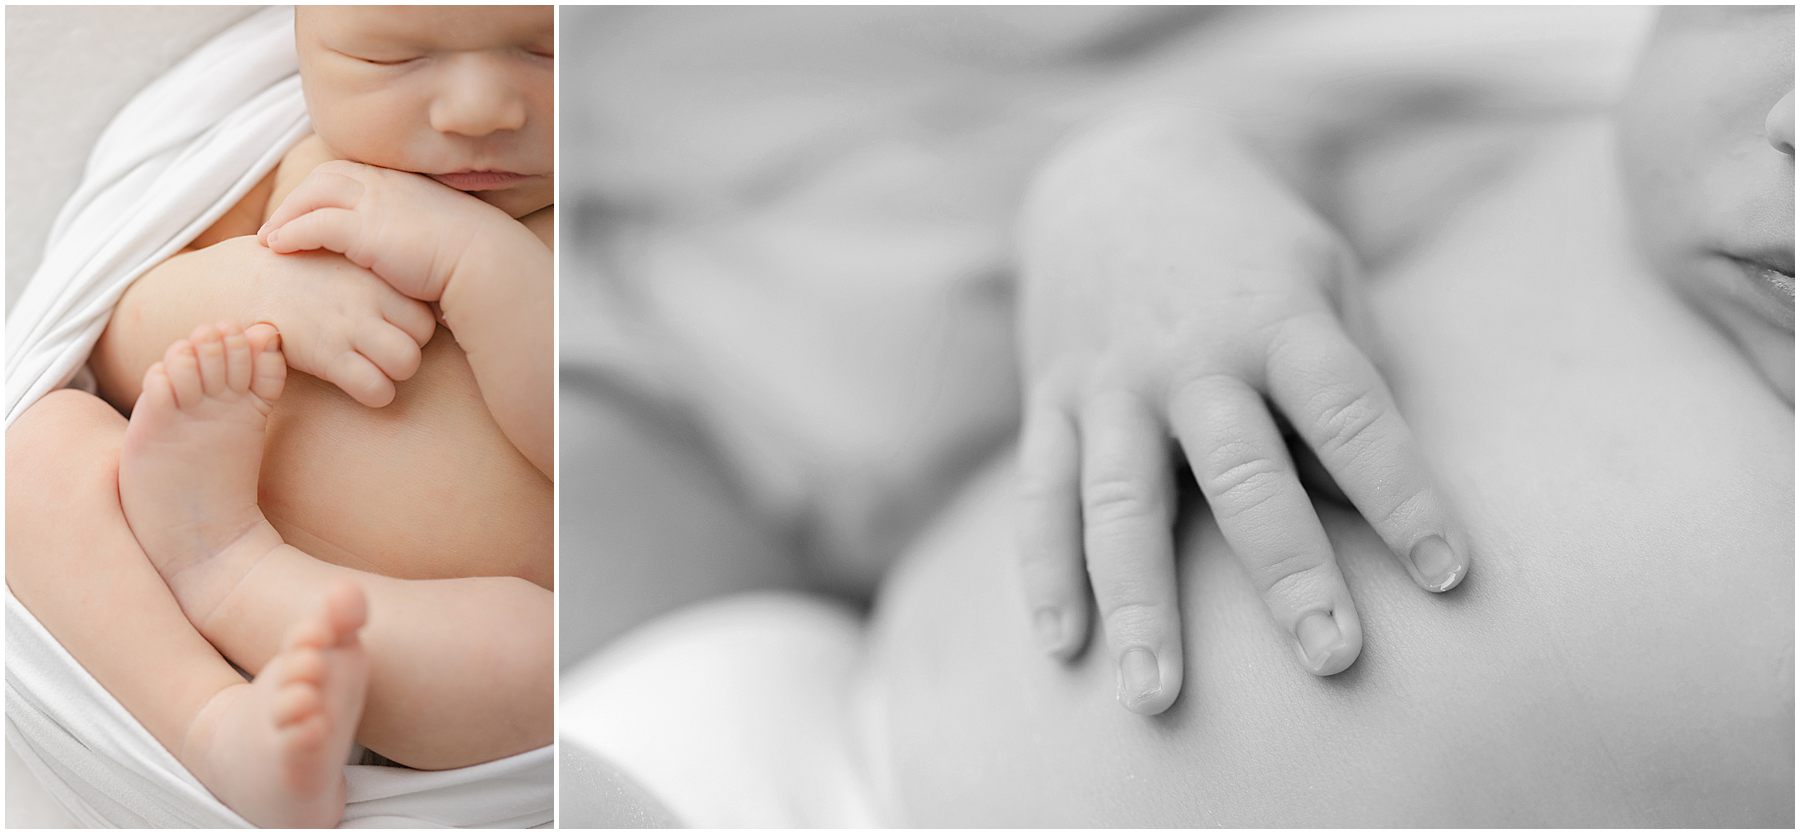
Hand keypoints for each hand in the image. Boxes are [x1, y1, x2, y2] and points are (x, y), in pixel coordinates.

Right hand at [233, 237, 436, 406]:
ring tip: (373, 368)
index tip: (394, 330)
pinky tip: (356, 383)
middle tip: (384, 351)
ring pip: (407, 363)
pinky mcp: (327, 355)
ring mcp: (348, 327)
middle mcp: (368, 299)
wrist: (243, 281)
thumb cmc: (300, 275)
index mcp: (375, 275)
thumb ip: (378, 276)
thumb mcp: (343, 260)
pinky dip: (375, 393)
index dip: (414, 327)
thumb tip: (412, 287)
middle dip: (409, 349)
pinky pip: (377, 388)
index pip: (426, 310)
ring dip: (395, 374)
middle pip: (424, 336)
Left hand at [257, 161, 521, 301]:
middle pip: (326, 177)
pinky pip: (312, 224)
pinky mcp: (362, 230)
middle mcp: (385, 186)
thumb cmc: (470, 259)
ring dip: (286, 215)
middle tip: (278, 224)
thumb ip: (416, 229)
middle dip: (297, 198)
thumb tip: (409, 245)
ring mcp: (373, 204)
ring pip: (312, 195)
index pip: (351, 173)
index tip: (309, 210)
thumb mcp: (440, 233)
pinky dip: (290, 233)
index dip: (325, 190)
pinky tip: (278, 250)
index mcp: (403, 184)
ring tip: (270, 240)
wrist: (485, 265)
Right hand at [1014, 111, 1471, 714]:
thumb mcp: (1323, 274)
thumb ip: (1348, 376)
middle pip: (1242, 475)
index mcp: (1278, 318)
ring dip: (1139, 602)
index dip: (1404, 496)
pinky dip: (1044, 571)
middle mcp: (1191, 357)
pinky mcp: (1050, 399)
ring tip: (1155, 695)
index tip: (1449, 577)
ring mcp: (1109, 382)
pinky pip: (1041, 494)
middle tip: (1333, 658)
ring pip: (1120, 504)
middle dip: (1288, 571)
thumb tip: (1361, 504)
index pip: (1353, 417)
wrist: (1117, 170)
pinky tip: (1061, 645)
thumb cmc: (1249, 247)